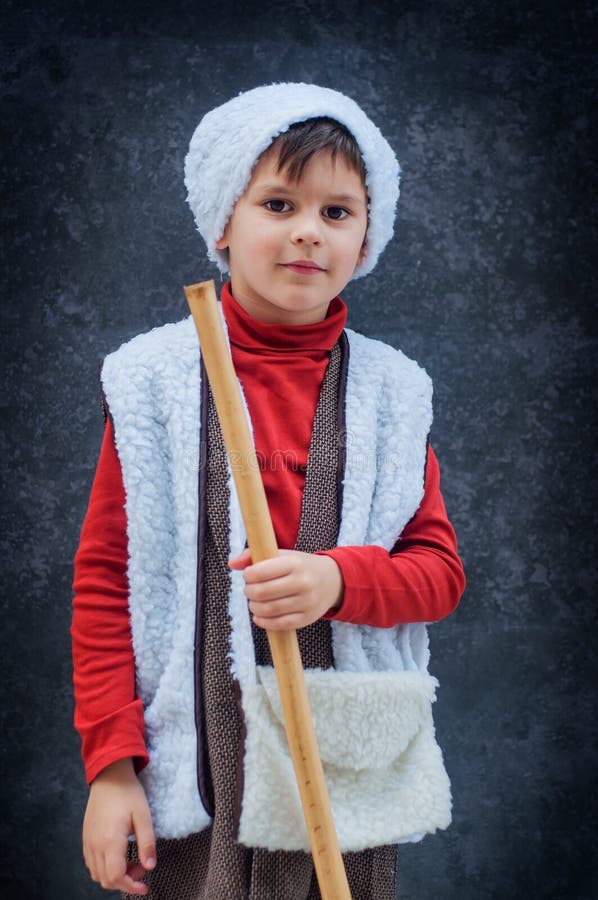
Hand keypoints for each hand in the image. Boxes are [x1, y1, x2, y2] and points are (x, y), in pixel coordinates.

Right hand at [82, 757, 155, 894]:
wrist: (109, 775)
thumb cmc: (128, 793)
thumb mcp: (144, 815)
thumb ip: (147, 843)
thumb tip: (150, 867)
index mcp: (110, 840)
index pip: (115, 877)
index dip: (130, 886)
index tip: (144, 886)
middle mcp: (95, 844)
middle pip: (105, 879)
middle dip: (125, 882)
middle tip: (141, 868)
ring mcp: (88, 841)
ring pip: (96, 873)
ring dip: (114, 876)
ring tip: (131, 862)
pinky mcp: (86, 837)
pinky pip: (91, 863)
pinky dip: (104, 868)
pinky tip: (118, 856)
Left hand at [228, 549, 343, 630]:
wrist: (333, 580)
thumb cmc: (300, 566)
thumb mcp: (282, 555)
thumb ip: (254, 556)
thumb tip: (231, 563)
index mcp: (294, 563)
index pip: (260, 572)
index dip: (248, 575)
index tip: (248, 575)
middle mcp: (302, 582)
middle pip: (261, 593)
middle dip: (249, 592)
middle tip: (250, 590)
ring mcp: (306, 602)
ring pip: (268, 610)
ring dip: (254, 607)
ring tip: (254, 602)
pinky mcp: (307, 618)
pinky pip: (280, 624)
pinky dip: (264, 622)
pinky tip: (259, 616)